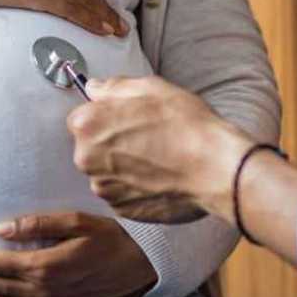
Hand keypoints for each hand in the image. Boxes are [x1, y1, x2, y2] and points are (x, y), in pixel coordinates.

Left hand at [68, 76, 253, 223]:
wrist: (214, 169)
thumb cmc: (185, 125)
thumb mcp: (149, 87)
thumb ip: (113, 87)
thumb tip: (94, 89)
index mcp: (87, 125)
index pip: (81, 117)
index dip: (105, 116)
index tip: (126, 117)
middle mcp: (86, 160)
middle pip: (90, 146)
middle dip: (111, 141)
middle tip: (146, 136)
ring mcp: (104, 188)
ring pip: (106, 171)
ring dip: (123, 165)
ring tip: (156, 157)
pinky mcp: (121, 209)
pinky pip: (121, 192)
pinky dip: (134, 185)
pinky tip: (158, 175)